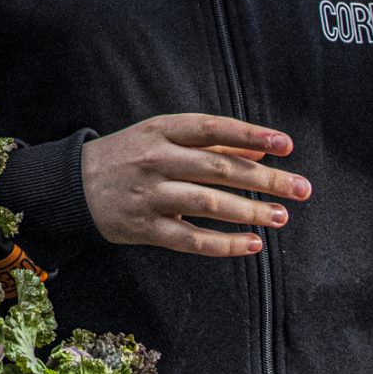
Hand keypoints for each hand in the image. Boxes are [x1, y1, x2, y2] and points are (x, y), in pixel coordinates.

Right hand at [81, 114, 309, 257]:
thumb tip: (261, 151)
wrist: (71, 187)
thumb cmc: (125, 157)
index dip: (251, 135)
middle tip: (301, 188)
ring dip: (251, 211)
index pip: (213, 129)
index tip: (286, 144)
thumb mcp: (159, 137)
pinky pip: (191, 239)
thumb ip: (208, 144)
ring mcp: (150, 195)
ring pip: (209, 203)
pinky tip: (252, 245)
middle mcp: (156, 160)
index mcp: (160, 131)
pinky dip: (225, 244)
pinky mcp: (145, 228)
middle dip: (265, 179)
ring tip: (282, 216)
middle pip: (219, 168)